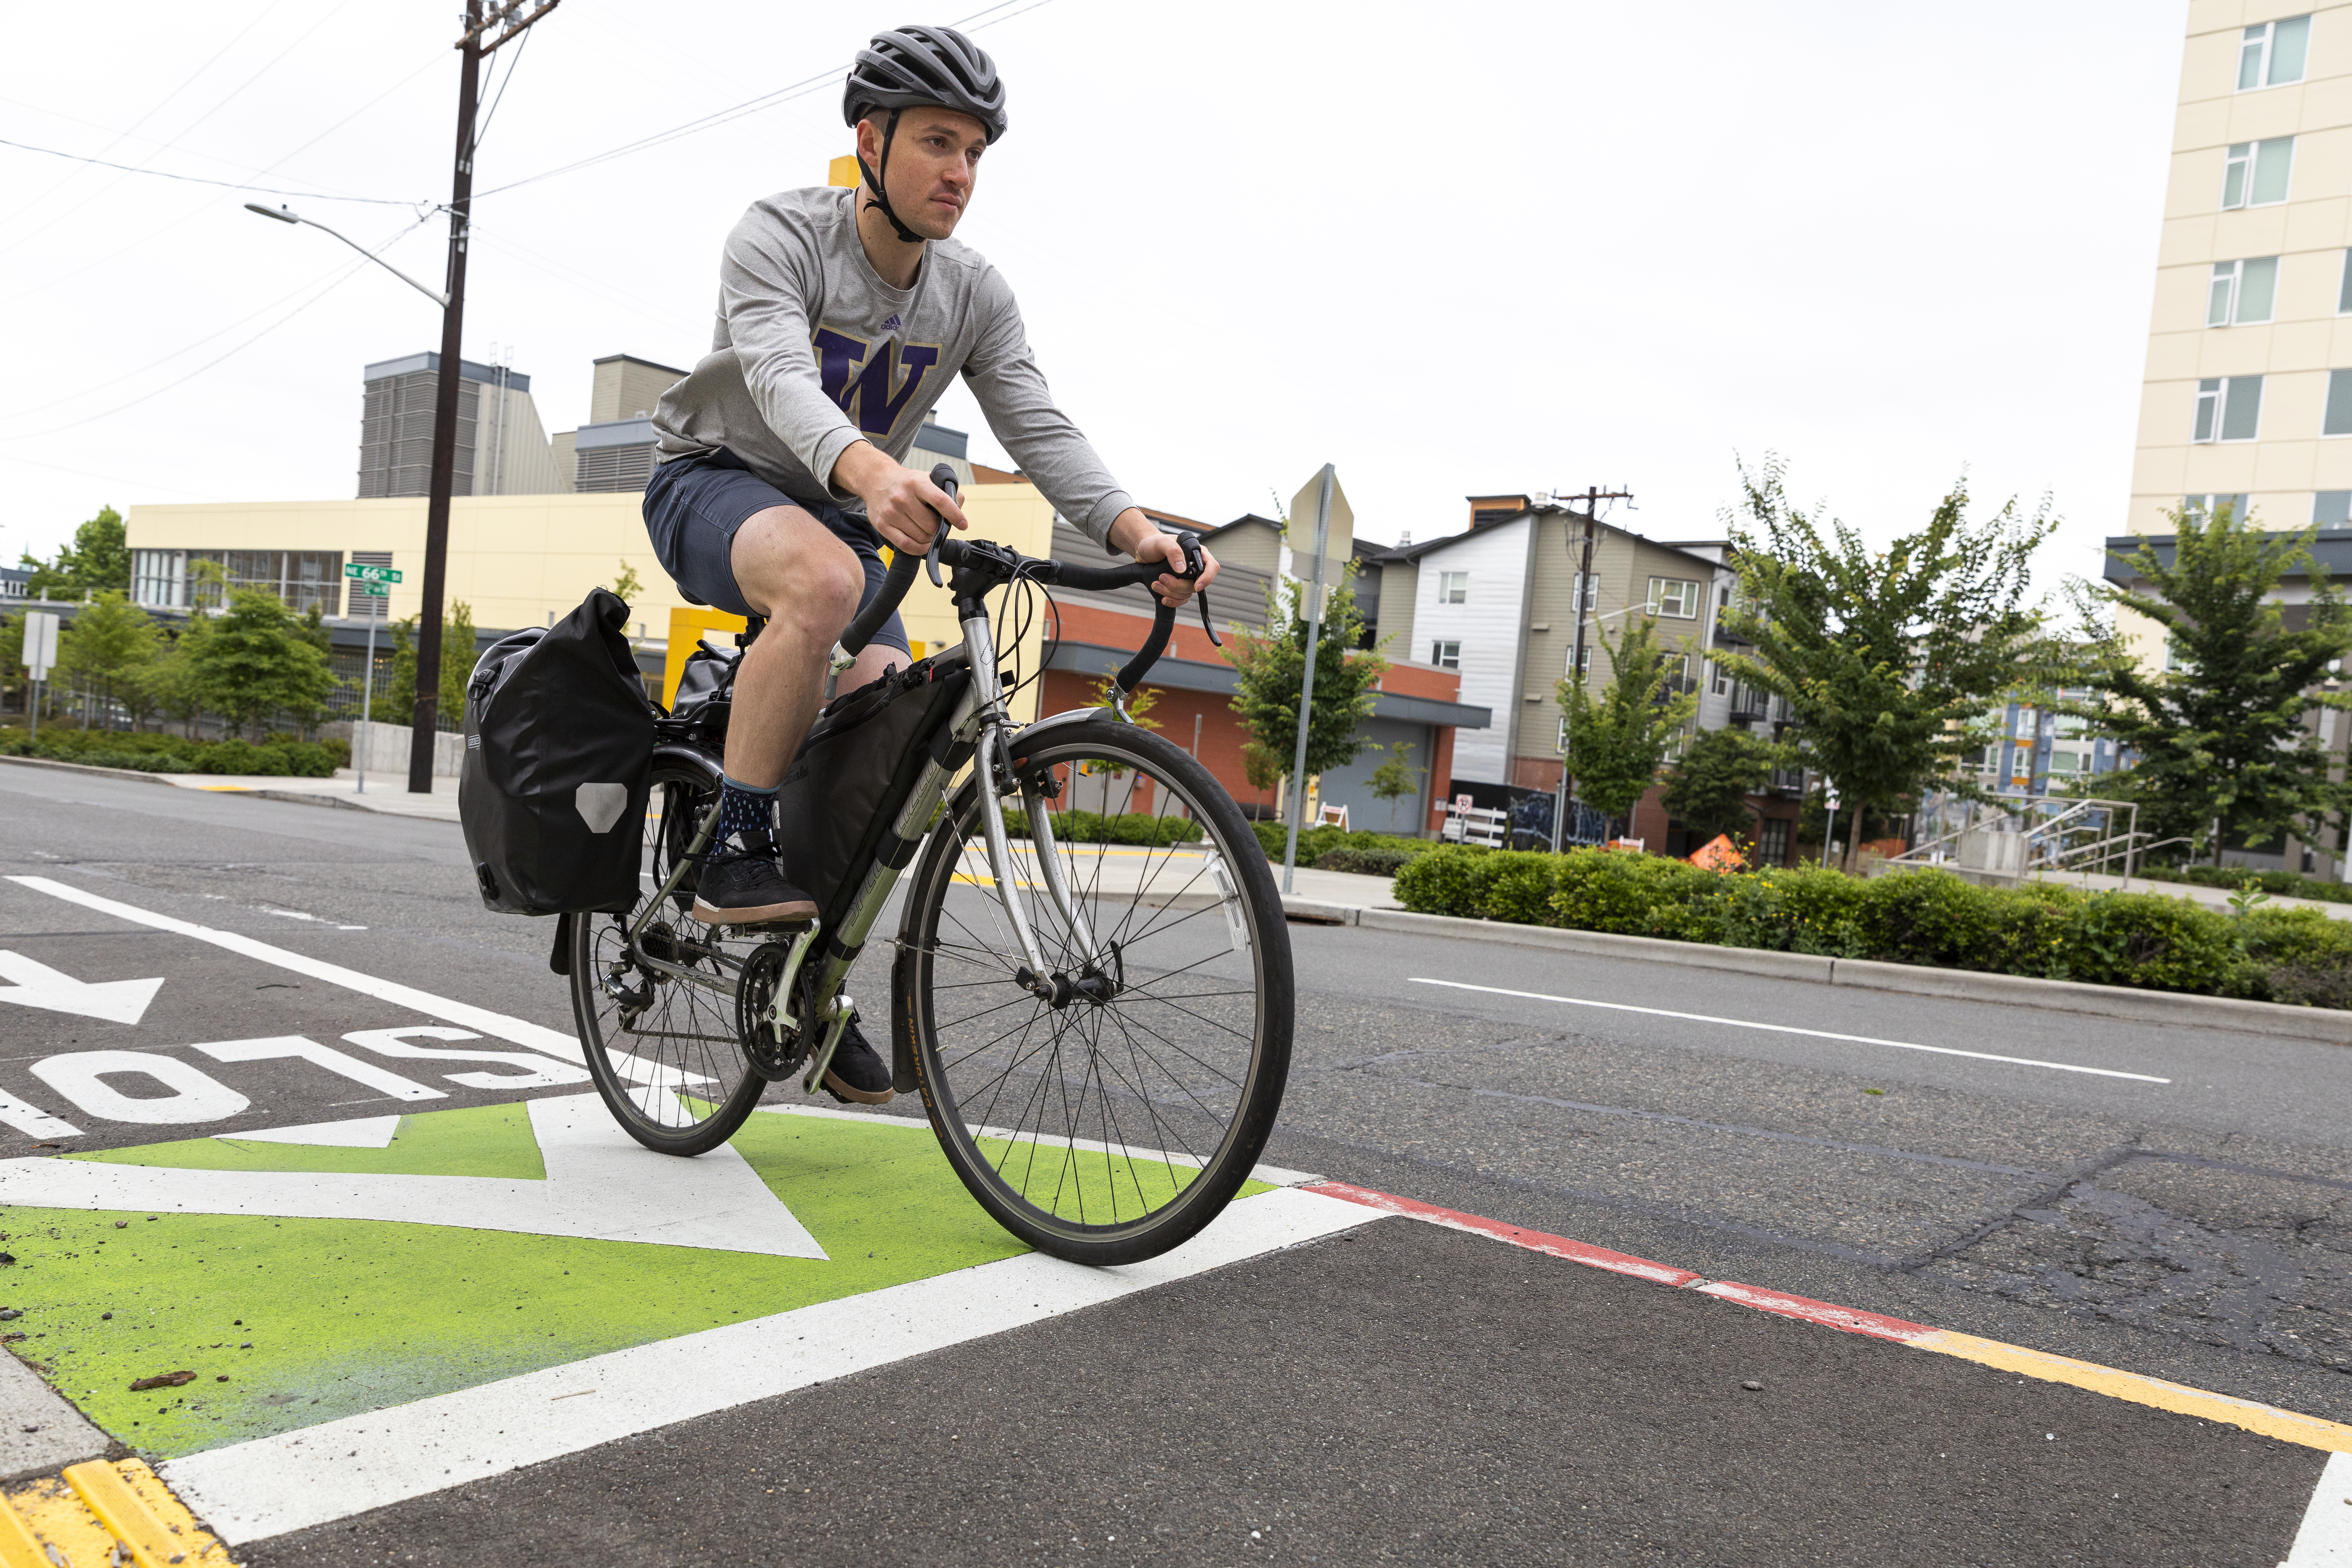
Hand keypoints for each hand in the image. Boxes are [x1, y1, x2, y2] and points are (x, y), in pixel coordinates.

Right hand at [834, 441, 968, 555]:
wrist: (876, 479)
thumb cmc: (905, 482)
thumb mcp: (926, 478)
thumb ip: (945, 490)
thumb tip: (960, 503)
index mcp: (916, 483)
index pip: (940, 501)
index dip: (955, 515)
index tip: (963, 524)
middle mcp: (902, 497)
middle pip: (931, 525)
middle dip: (939, 529)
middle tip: (938, 525)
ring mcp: (891, 512)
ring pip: (920, 537)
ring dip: (929, 538)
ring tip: (927, 531)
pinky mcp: (882, 525)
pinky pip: (906, 545)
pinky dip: (919, 549)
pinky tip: (923, 544)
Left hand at [1109, 509, 1218, 605]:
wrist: (1143, 552)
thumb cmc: (1154, 544)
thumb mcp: (1162, 543)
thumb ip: (1173, 552)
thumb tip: (1182, 569)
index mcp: (1197, 553)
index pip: (1212, 567)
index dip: (1207, 578)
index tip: (1196, 586)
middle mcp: (1195, 567)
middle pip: (1196, 584)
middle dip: (1178, 585)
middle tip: (1162, 578)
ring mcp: (1187, 579)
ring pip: (1187, 593)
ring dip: (1171, 592)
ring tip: (1155, 584)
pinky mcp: (1179, 587)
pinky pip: (1181, 600)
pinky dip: (1172, 601)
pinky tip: (1163, 598)